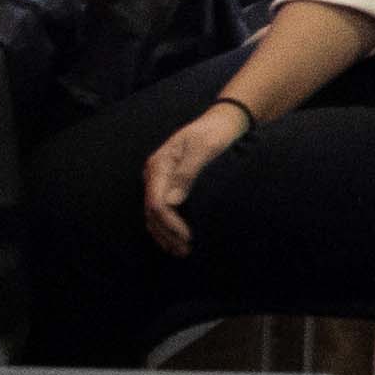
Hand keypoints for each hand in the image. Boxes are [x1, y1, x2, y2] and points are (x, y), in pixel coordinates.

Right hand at [145, 97, 258, 243]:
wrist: (222, 122)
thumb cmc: (215, 133)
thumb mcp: (204, 148)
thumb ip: (187, 173)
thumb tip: (172, 202)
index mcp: (159, 165)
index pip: (157, 202)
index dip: (170, 223)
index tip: (188, 236)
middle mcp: (155, 174)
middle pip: (153, 212)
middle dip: (167, 234)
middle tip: (185, 251)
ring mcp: (160, 180)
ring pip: (154, 214)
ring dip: (165, 234)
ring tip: (180, 252)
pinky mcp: (168, 184)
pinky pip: (161, 209)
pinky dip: (167, 226)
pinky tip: (176, 239)